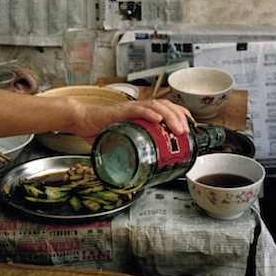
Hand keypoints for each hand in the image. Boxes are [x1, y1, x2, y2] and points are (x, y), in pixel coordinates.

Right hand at [74, 97, 192, 143]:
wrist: (83, 121)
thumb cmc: (101, 130)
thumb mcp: (123, 140)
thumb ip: (133, 149)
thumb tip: (144, 170)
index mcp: (143, 114)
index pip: (167, 108)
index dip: (181, 114)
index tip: (192, 125)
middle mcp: (140, 108)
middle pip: (166, 106)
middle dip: (179, 118)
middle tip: (186, 133)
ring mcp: (131, 109)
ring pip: (156, 106)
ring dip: (170, 116)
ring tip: (178, 128)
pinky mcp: (120, 112)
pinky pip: (138, 110)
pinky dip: (150, 113)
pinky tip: (158, 119)